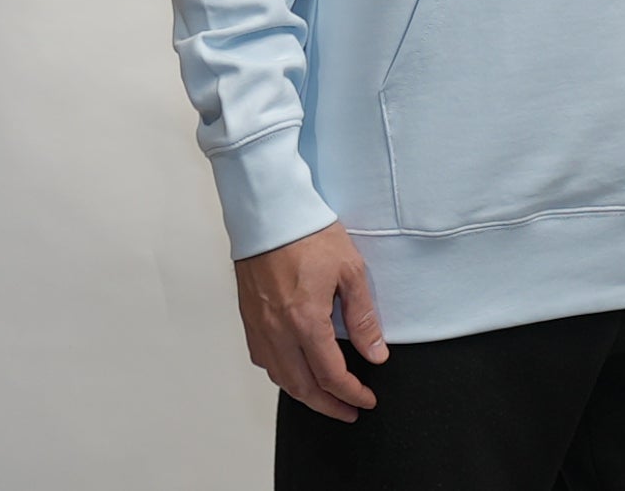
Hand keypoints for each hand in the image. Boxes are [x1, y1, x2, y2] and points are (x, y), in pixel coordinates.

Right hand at [234, 220, 389, 421]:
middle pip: (304, 388)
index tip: (367, 399)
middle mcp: (278, 332)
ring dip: (305, 394)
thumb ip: (363, 316)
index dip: (352, 394)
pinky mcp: (249, 318)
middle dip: (329, 406)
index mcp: (305, 322)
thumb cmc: (309, 234)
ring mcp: (260, 327)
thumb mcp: (350, 270)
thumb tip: (376, 353)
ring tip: (325, 398)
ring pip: (280, 378)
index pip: (331, 375)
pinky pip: (263, 360)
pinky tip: (294, 370)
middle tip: (349, 412)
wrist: (270, 213)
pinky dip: (281, 374)